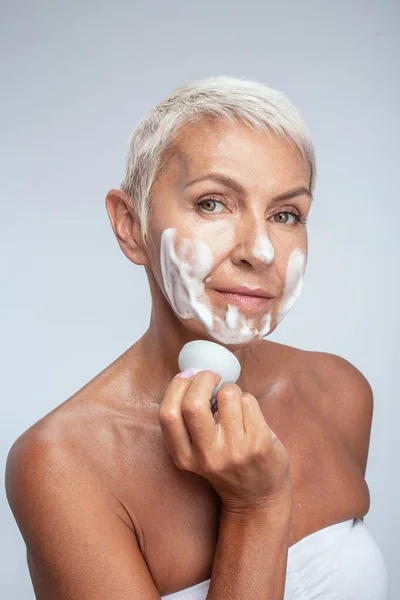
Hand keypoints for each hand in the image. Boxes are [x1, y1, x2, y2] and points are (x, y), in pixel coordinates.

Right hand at [158, 369, 290, 513]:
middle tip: (212, 377)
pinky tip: (249, 414)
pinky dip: (248, 399)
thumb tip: (193, 375)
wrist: (257, 498)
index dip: (176, 387)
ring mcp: (234, 450)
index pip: (168, 414)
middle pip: (193, 404)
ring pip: (227, 394)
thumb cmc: (225, 464)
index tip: (188, 376)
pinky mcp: (259, 443)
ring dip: (231, 389)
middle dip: (203, 379)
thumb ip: (189, 422)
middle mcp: (207, 455)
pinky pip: (249, 401)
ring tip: (234, 402)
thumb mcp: (196, 453)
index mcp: (184, 457)